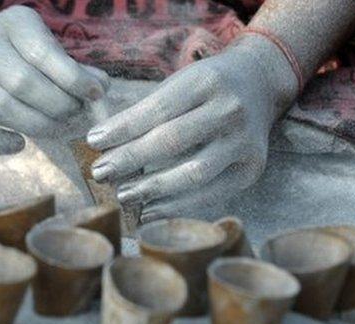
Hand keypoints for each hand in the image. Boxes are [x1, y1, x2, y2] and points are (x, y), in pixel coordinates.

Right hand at [0, 6, 108, 153]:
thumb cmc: (25, 52)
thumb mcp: (49, 45)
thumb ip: (75, 67)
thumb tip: (100, 90)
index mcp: (12, 24)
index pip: (43, 53)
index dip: (73, 78)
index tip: (96, 93)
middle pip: (23, 83)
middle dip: (59, 105)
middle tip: (77, 113)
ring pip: (0, 108)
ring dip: (39, 125)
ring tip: (60, 126)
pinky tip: (20, 144)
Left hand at [86, 36, 296, 221]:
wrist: (260, 84)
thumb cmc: (207, 86)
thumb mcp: (180, 82)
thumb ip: (147, 110)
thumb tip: (103, 143)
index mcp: (206, 82)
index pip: (157, 110)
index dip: (123, 128)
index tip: (93, 142)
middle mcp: (230, 111)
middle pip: (173, 141)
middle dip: (131, 160)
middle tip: (100, 172)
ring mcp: (244, 143)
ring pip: (193, 173)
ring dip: (153, 188)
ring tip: (123, 195)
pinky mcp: (252, 170)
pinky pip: (211, 195)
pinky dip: (177, 206)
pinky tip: (150, 210)